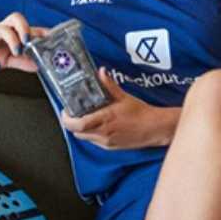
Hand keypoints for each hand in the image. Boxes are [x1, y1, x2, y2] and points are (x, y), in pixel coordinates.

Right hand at [0, 12, 48, 72]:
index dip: (42, 31)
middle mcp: (1, 30)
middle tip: (29, 41)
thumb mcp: (7, 61)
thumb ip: (22, 62)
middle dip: (25, 27)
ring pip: (2, 28)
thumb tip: (38, 66)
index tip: (54, 38)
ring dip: (12, 40)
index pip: (29, 27)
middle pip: (15, 17)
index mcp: (11, 33)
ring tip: (16, 53)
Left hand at [60, 67, 176, 149]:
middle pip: (77, 132)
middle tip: (72, 113)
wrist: (154, 128)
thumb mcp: (123, 96)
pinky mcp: (110, 147)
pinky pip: (94, 141)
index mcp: (105, 120)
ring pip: (84, 137)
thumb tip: (101, 72)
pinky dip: (91, 133)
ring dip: (81, 129)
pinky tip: (97, 124)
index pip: (77, 124)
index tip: (66, 111)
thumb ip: (109, 85)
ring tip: (85, 117)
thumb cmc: (141, 113)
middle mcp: (103, 133)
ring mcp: (106, 142)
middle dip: (72, 123)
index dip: (67, 119)